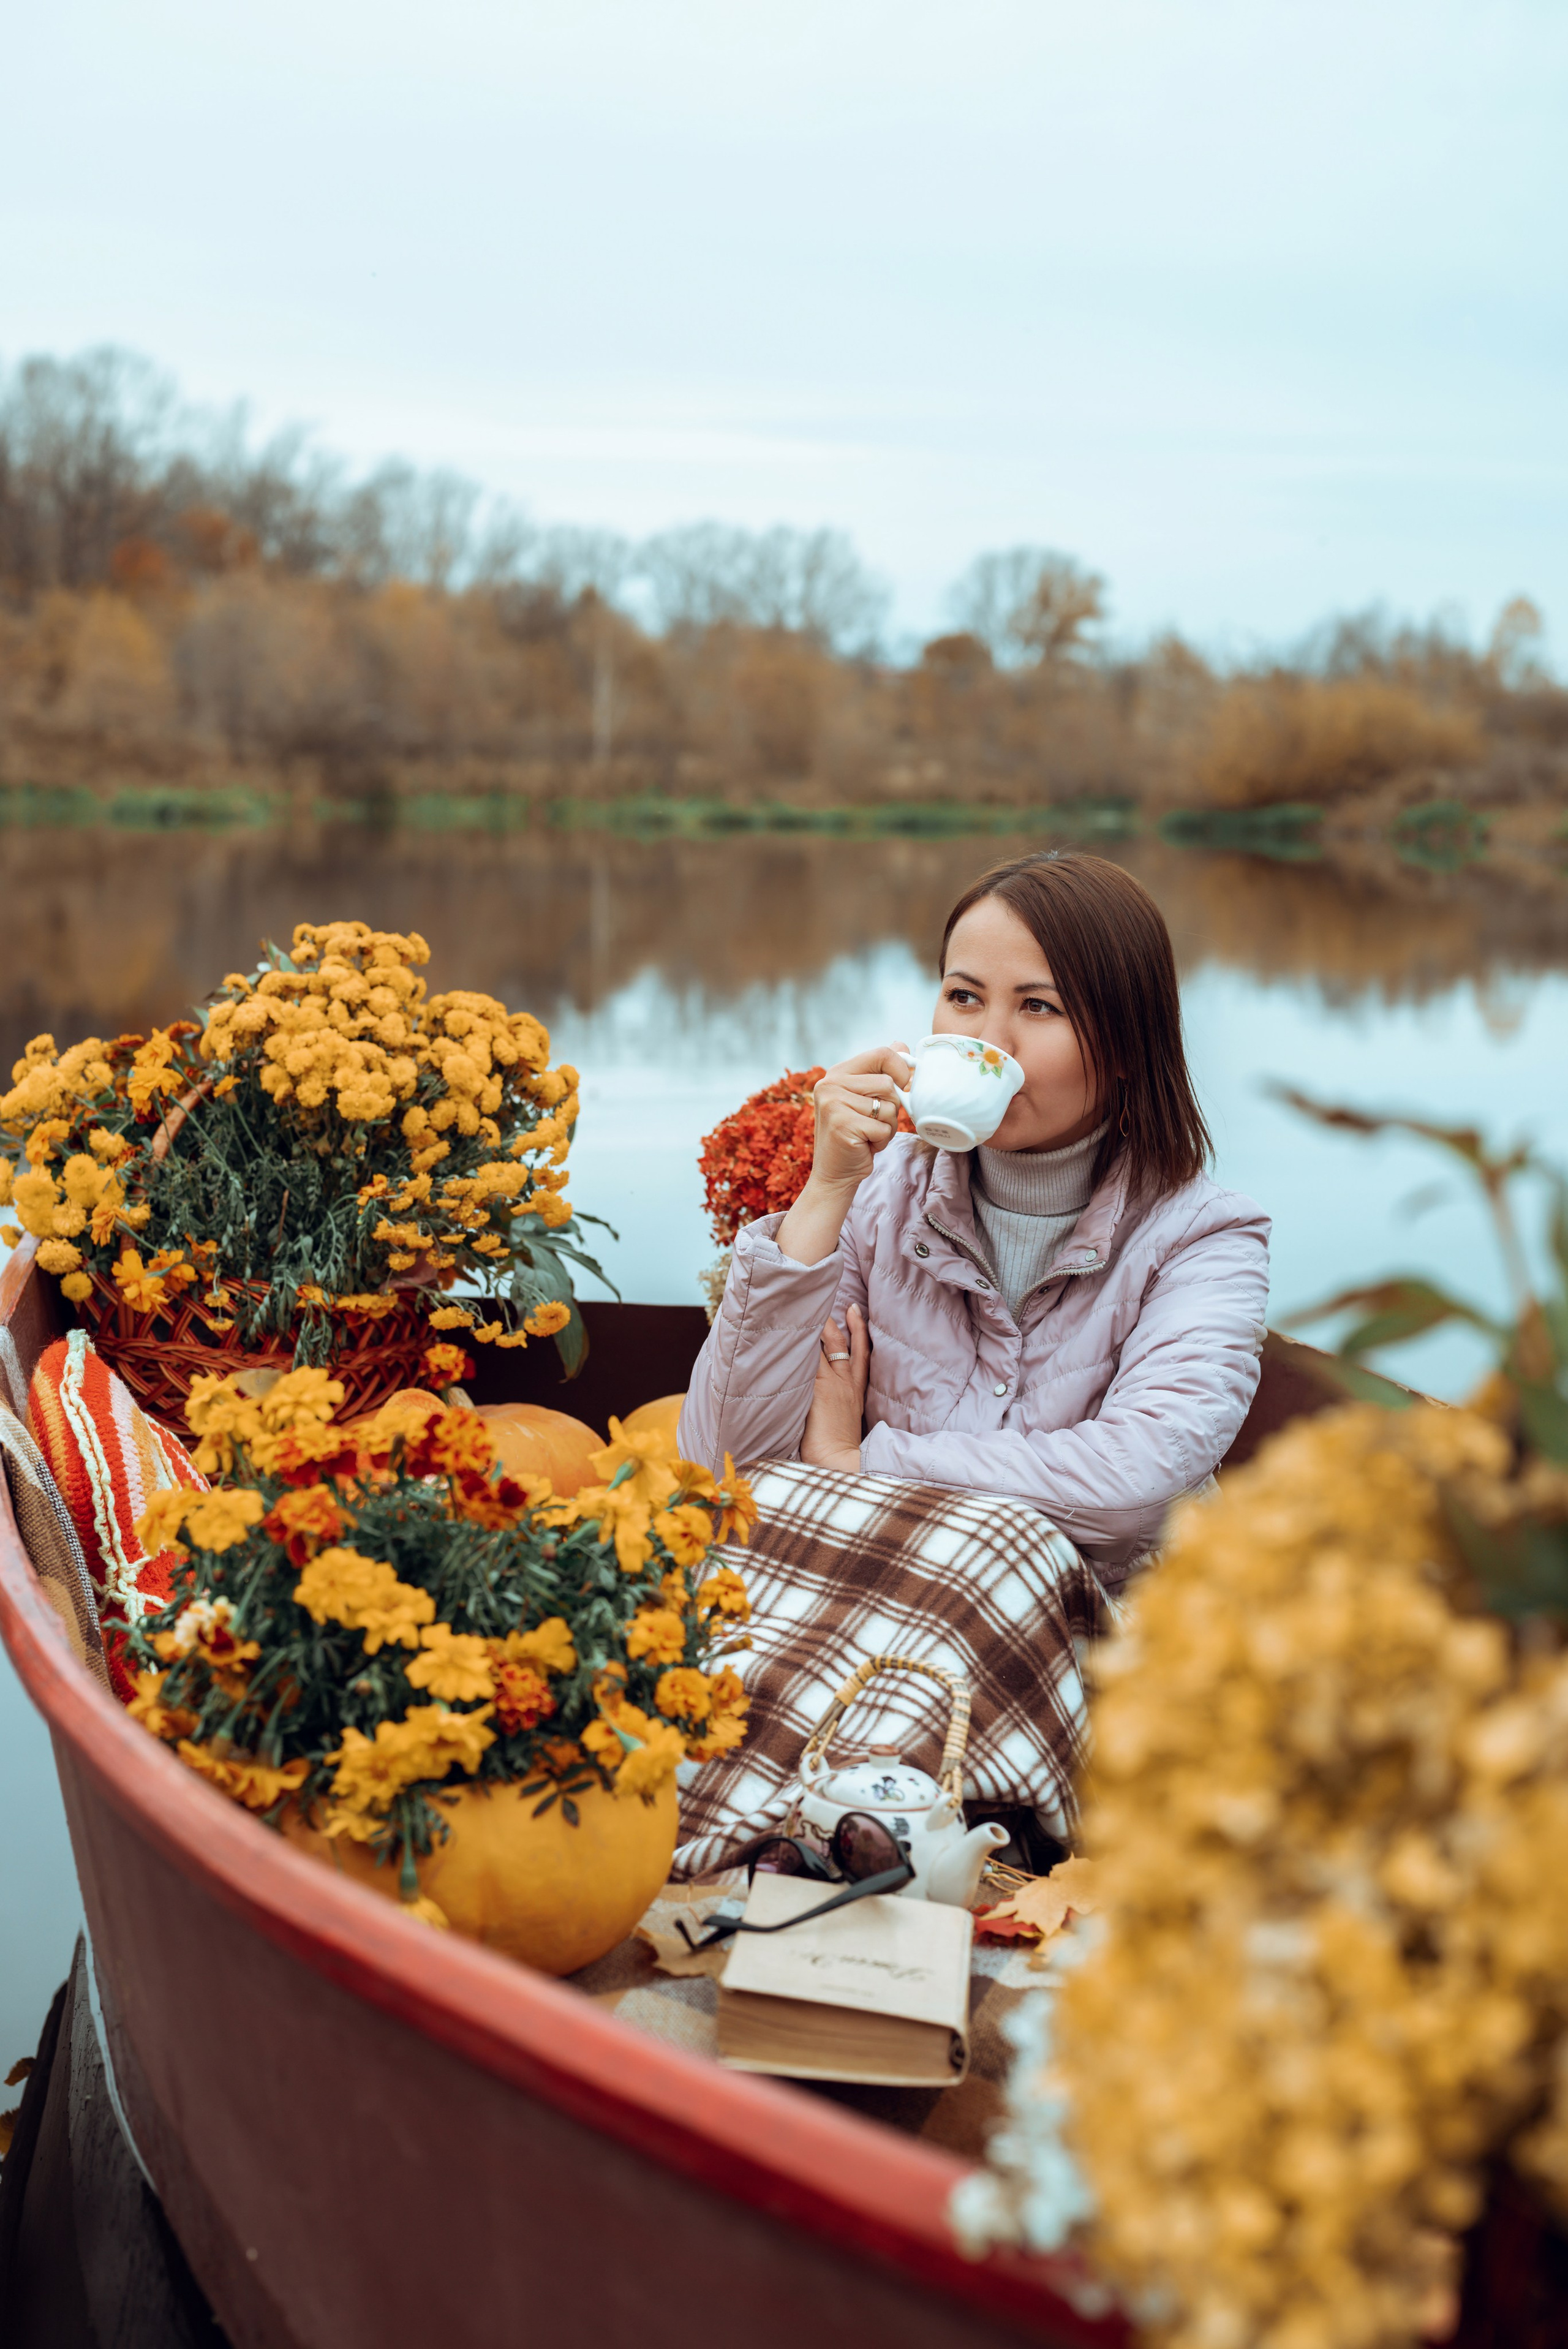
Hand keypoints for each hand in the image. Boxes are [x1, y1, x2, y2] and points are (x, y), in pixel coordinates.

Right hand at [777, 1045, 912, 1267]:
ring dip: (887, 1126)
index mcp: (837, 1073)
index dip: (901, 1069)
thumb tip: (902, 1045)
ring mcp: (833, 1103)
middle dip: (891, 1107)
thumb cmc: (856, 1136)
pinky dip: (882, 1141)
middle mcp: (830, 1084)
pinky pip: (884, 1127)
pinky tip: (865, 1145)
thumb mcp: (866, 1100)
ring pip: (889, 1106)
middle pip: (888, 1083)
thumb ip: (881, 1073)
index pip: (882, 1053)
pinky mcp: (842, 1124)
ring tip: (868, 1134)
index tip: (903, 1085)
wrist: (834, 1174)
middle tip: (874, 1122)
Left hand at [800, 1305, 868, 1473]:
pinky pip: (808, 1358)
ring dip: (818, 1326)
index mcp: (855, 1394)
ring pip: (827, 1346)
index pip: (860, 1356)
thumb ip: (837, 1410)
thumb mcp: (845, 1427)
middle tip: (838, 1302)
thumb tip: (825, 1407)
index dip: (859, 1332)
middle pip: (845, 1344)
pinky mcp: (818, 1388)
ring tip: (806, 1308)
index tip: (854, 1311)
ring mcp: (833, 1384)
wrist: (842, 1465)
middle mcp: (847, 1384)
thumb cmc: (839, 1455)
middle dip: (840, 1323)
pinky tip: (787, 1331)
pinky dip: (800, 1344)